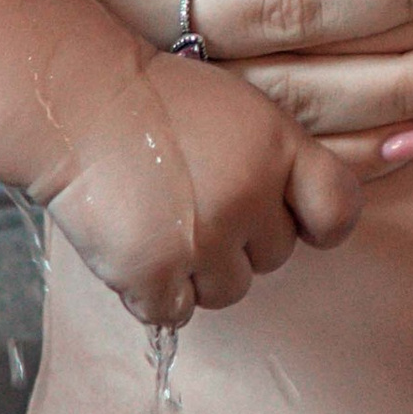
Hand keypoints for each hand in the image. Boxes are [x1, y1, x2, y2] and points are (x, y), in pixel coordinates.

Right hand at [44, 51, 362, 330]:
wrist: (74, 100)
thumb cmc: (155, 104)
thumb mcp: (240, 112)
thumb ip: (279, 161)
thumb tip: (309, 220)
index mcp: (280, 146)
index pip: (338, 209)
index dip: (320, 224)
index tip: (295, 222)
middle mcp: (250, 193)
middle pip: (275, 257)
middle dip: (239, 241)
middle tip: (191, 201)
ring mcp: (203, 236)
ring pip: (228, 291)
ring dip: (197, 272)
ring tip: (160, 222)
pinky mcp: (154, 270)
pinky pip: (174, 313)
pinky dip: (152, 293)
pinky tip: (132, 247)